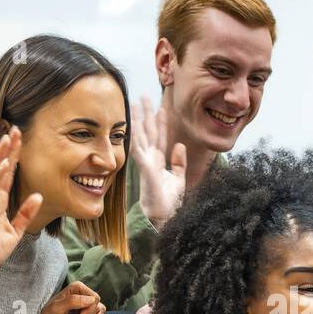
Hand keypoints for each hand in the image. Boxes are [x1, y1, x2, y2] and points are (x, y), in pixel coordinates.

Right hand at [0, 127, 41, 274]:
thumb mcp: (17, 229)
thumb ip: (26, 213)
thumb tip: (38, 196)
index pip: (7, 174)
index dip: (13, 157)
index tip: (19, 139)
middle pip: (0, 168)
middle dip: (7, 149)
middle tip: (15, 129)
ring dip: (1, 156)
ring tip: (8, 139)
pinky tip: (2, 165)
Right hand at [132, 95, 186, 229]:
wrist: (162, 217)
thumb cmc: (168, 202)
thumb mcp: (178, 178)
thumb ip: (179, 162)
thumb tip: (180, 145)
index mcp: (159, 161)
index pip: (160, 137)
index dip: (160, 122)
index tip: (161, 108)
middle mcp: (150, 159)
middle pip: (148, 132)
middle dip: (146, 114)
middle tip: (143, 96)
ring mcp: (146, 163)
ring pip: (141, 136)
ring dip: (138, 120)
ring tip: (136, 104)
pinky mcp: (144, 169)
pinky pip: (138, 150)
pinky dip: (135, 138)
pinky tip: (132, 126)